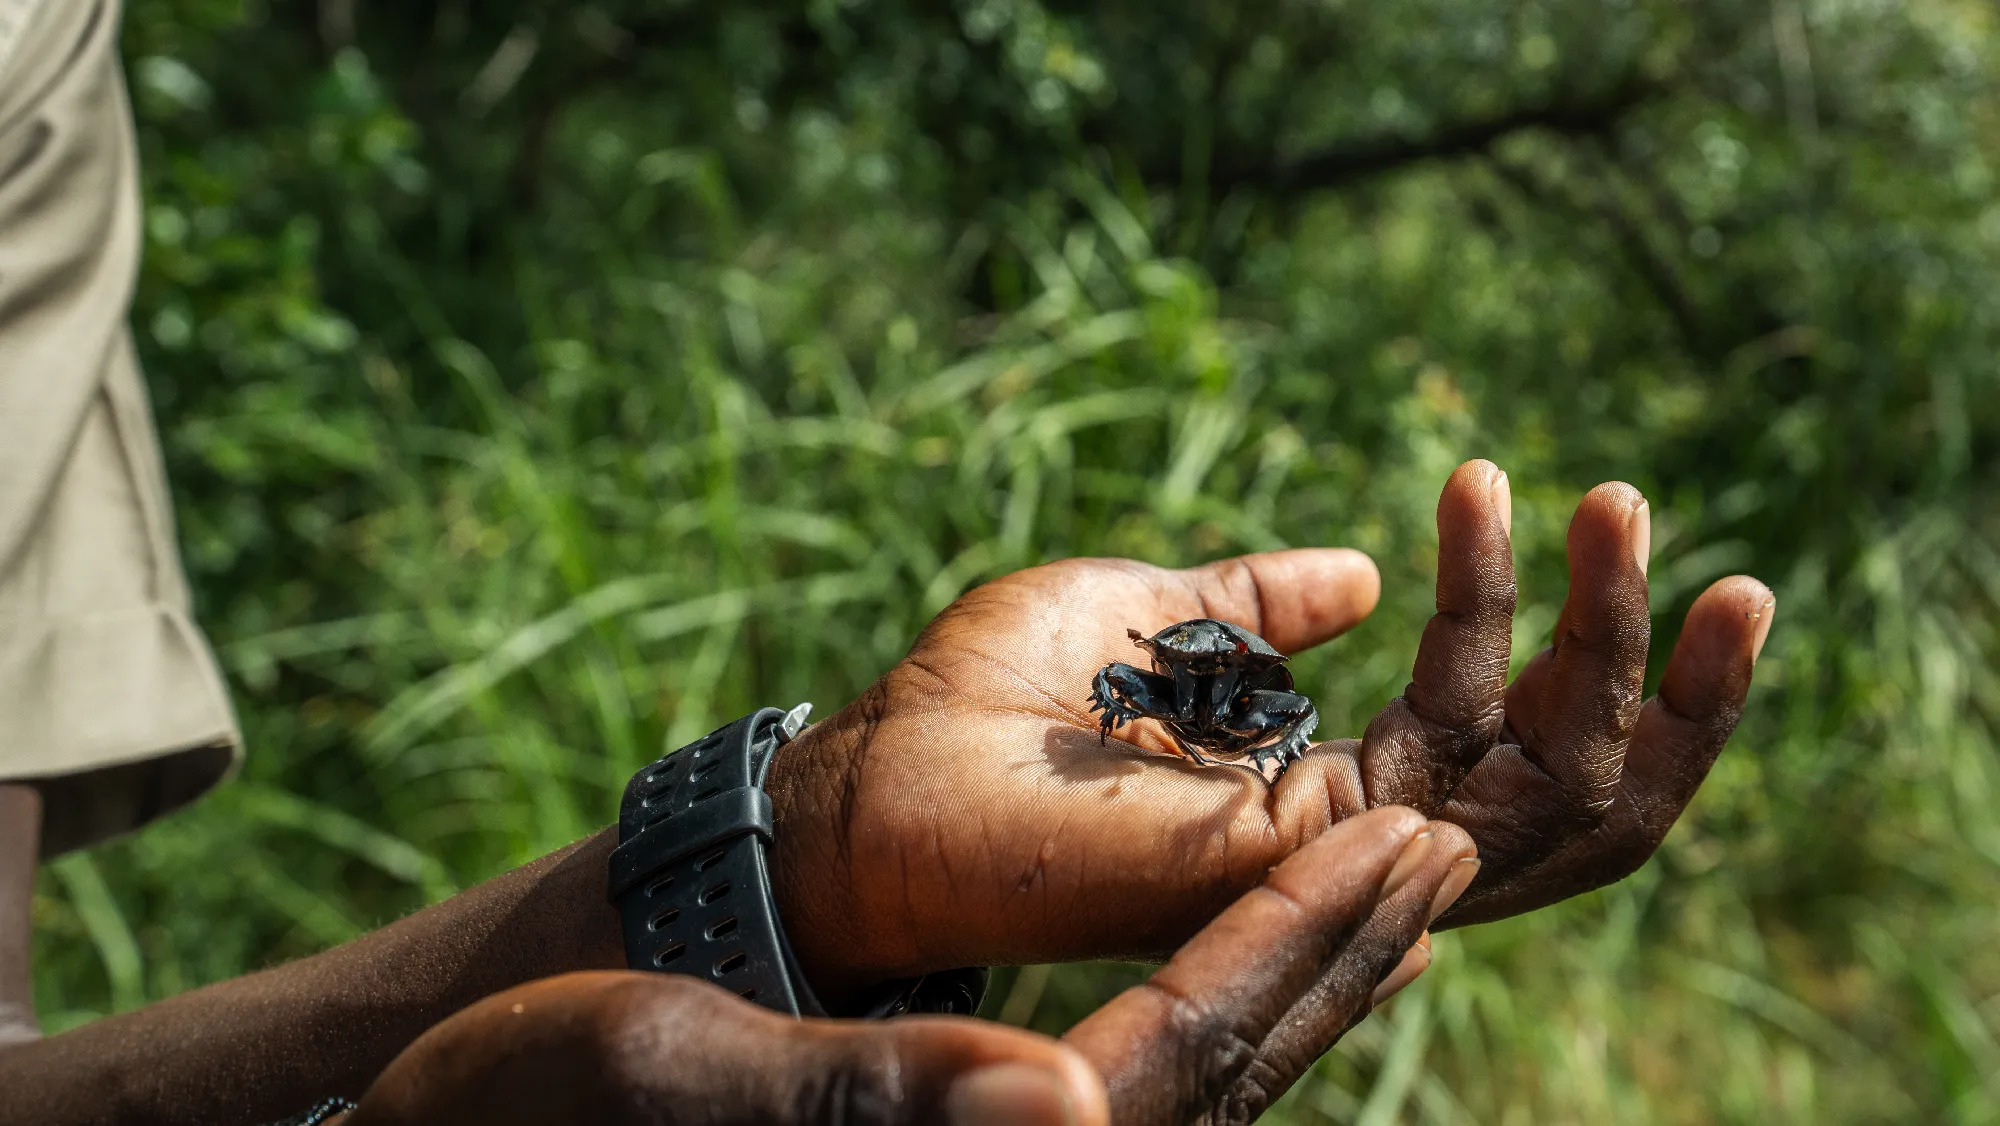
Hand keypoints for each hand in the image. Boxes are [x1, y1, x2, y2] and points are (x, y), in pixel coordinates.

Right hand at [342, 808, 1471, 1125]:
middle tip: (1448, 845)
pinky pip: (1137, 1074)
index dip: (1307, 941)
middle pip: (1223, 1073)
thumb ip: (878, 1100)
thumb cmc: (540, 1115)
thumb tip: (1068, 1109)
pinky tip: (1250, 942)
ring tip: (1380, 870)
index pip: (1188, 1053)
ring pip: (1196, 1074)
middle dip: (1340, 956)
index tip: (1415, 837)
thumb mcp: (688, 1083)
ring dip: (1298, 968)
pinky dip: (1215, 991)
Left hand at [767, 458, 1771, 1003]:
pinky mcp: (1289, 860)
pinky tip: (1487, 523)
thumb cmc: (978, 707)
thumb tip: (1365, 571)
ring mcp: (1326, 864)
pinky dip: (1500, 651)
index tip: (1591, 515)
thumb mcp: (1139, 615)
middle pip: (1568, 798)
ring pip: (1549, 801)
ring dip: (1608, 654)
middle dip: (1666, 691)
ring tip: (1618, 509)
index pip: (1500, 754)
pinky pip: (1453, 783)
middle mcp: (1344, 842)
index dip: (1582, 659)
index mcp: (1314, 792)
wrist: (865, 782)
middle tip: (1705, 558)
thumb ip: (1257, 605)